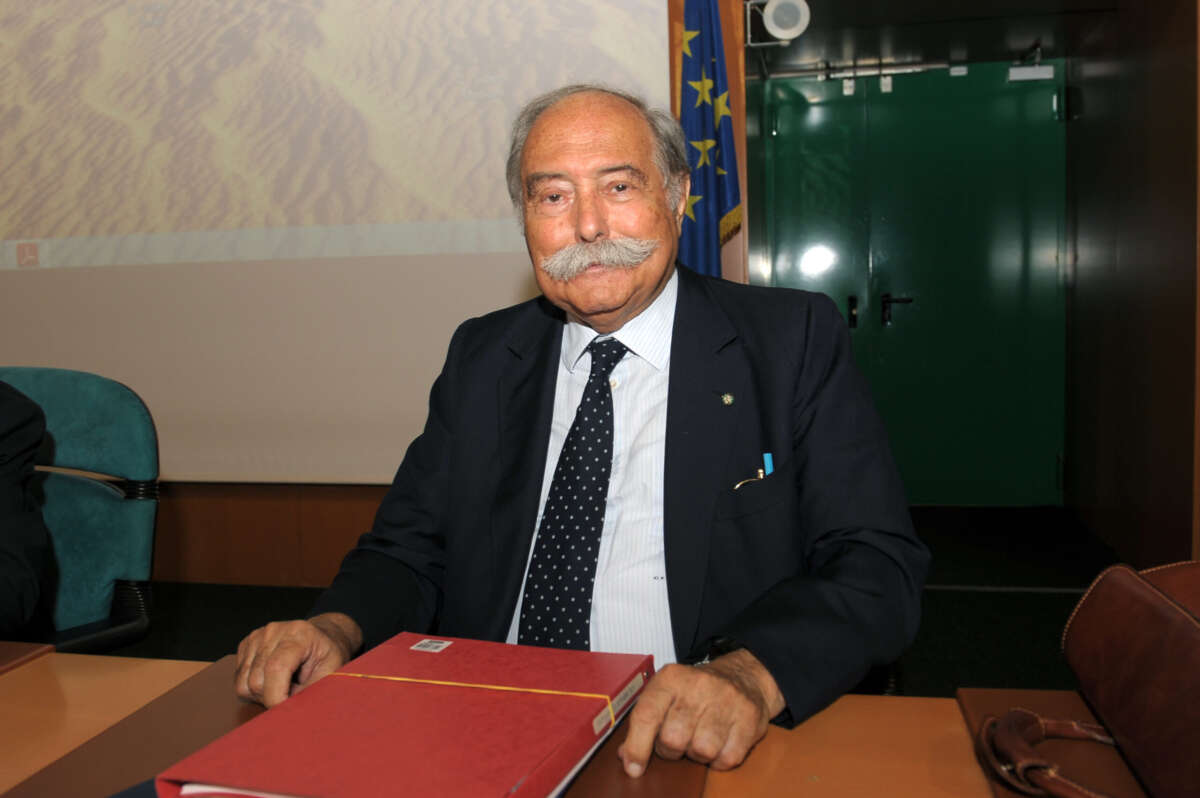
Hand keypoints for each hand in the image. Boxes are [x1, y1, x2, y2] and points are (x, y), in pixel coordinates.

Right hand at [234, 612, 362, 706]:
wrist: (322, 636)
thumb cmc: (328, 655)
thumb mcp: (331, 672)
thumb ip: (310, 692)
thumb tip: (289, 713)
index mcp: (299, 634)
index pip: (276, 668)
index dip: (276, 696)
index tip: (285, 712)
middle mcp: (274, 631)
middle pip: (256, 680)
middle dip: (272, 698)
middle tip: (291, 694)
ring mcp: (257, 636)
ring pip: (242, 683)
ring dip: (261, 695)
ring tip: (282, 686)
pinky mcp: (246, 644)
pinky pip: (238, 679)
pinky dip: (252, 688)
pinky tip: (271, 680)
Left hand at [617, 648, 784, 776]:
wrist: (743, 676)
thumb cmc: (697, 691)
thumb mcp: (666, 694)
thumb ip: (644, 721)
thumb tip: (625, 756)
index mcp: (671, 677)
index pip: (647, 715)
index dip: (637, 747)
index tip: (633, 767)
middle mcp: (699, 685)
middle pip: (673, 739)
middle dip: (671, 749)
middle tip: (678, 740)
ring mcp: (727, 700)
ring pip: (702, 750)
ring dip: (697, 754)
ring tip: (699, 738)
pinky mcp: (750, 718)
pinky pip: (727, 758)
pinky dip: (720, 759)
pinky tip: (719, 743)